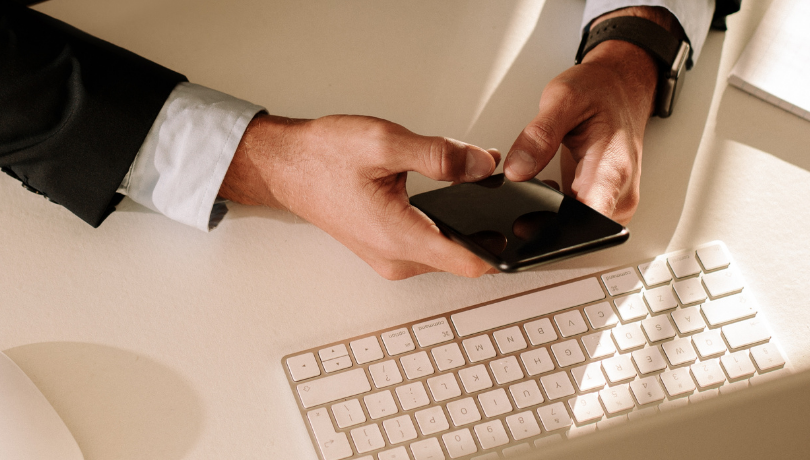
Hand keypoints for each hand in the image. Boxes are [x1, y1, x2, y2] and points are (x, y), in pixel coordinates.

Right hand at [219, 114, 500, 279]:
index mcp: (399, 236)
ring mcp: (389, 258)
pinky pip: (428, 244)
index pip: (470, 262)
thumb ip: (441, 155)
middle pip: (464, 257)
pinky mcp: (385, 250)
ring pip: (447, 250)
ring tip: (475, 186)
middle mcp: (396, 258)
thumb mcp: (386, 143)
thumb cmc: (322, 157)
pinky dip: (444, 223)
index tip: (525, 232)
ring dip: (465, 224)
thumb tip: (484, 165)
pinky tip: (447, 194)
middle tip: (502, 192)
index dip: (503, 249)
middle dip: (487, 226)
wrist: (284, 166)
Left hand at [502, 8, 668, 223]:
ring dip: (548, 216)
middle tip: (517, 201)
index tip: (529, 226)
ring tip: (529, 188)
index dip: (559, 233)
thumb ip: (539, 136)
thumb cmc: (600, 91)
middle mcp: (618, 191)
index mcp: (612, 169)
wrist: (620, 87)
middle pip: (580, 230)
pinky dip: (555, 209)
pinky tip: (539, 190)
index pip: (591, 222)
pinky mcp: (602, 199)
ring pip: (576, 227)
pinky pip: (577, 216)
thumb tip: (516, 171)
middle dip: (544, 224)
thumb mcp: (563, 99)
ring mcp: (612, 198)